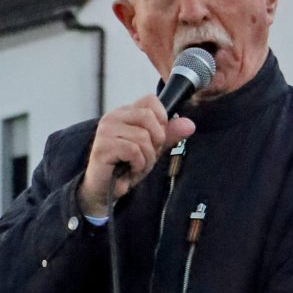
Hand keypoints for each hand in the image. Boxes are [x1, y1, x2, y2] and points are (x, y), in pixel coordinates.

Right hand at [78, 97, 194, 216]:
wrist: (105, 192)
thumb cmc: (125, 168)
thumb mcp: (152, 149)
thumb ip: (169, 135)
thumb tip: (190, 124)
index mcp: (124, 113)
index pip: (151, 100)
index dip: (161, 120)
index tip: (155, 140)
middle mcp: (113, 117)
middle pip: (149, 117)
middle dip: (156, 142)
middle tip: (145, 157)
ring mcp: (106, 130)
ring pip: (143, 137)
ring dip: (146, 158)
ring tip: (136, 167)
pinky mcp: (103, 146)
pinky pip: (134, 150)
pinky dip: (138, 165)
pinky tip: (129, 171)